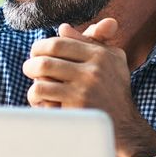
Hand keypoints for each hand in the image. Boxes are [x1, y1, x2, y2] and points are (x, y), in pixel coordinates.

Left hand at [24, 19, 155, 156]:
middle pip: (46, 60)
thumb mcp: (112, 61)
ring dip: (33, 83)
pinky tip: (42, 102)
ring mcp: (84, 91)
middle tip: (29, 69)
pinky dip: (37, 99)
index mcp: (100, 55)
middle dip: (31, 64)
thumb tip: (63, 28)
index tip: (36, 53)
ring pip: (41, 79)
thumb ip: (90, 41)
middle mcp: (93, 71)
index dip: (40, 47)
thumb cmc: (115, 91)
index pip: (59, 43)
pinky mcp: (76, 109)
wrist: (126, 128)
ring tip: (36, 87)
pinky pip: (43, 98)